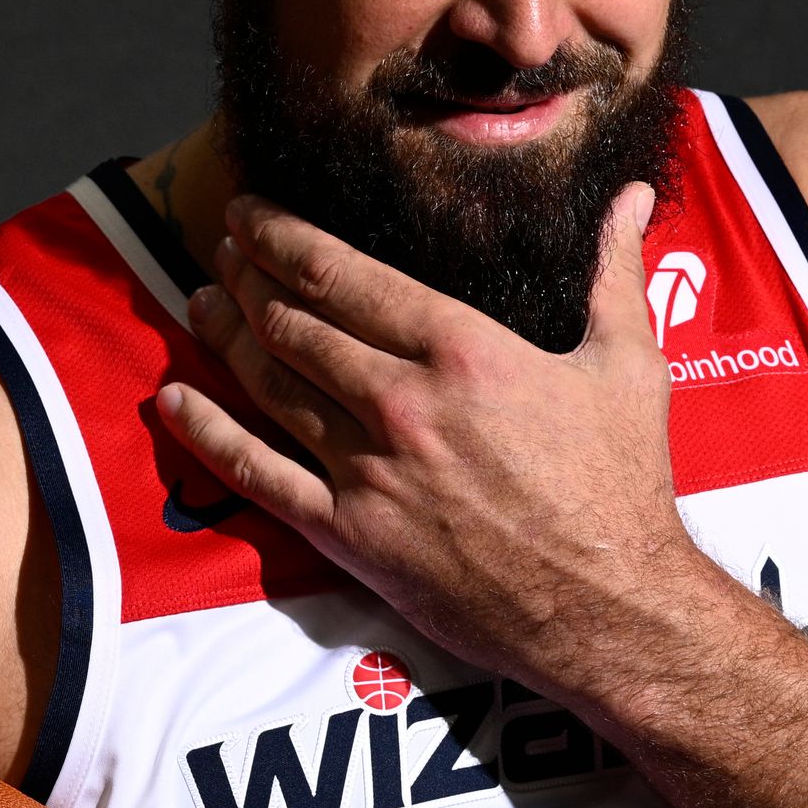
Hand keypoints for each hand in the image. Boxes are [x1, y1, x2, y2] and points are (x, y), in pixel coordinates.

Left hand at [156, 185, 719, 702]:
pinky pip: (258, 476)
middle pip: (293, 323)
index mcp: (463, 349)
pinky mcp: (351, 536)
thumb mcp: (630, 368)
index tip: (252, 214)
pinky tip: (174, 403)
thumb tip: (634, 198)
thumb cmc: (621, 489)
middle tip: (222, 251)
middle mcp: (402, 402)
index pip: (343, 275)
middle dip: (246, 277)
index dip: (282, 237)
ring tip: (201, 303)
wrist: (610, 609)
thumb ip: (615, 274)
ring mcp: (369, 472)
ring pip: (268, 387)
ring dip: (225, 337)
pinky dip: (207, 434)